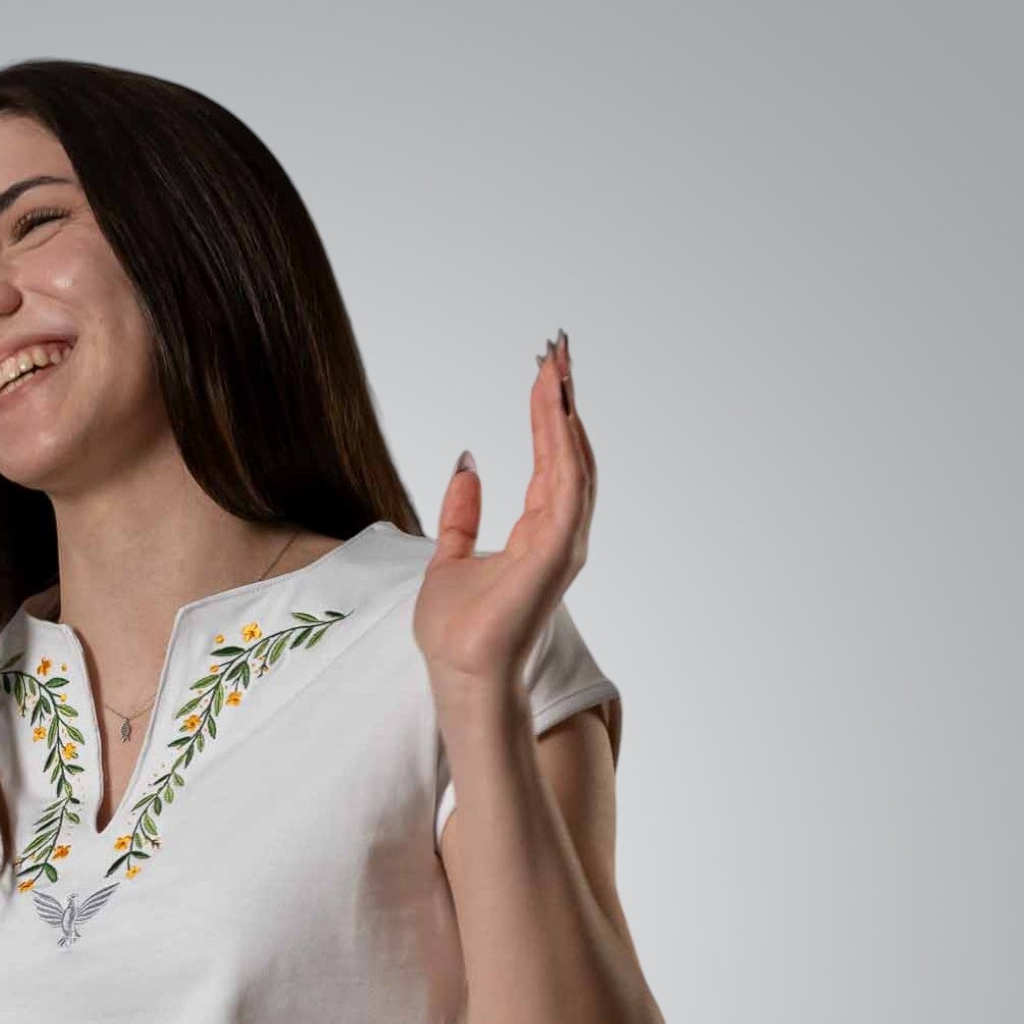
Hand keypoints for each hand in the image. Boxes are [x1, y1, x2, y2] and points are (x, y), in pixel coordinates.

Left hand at [413, 331, 595, 689]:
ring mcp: (563, 545)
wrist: (458, 672)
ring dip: (566, 414)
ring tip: (557, 367)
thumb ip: (461, 515)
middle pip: (569, 454)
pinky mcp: (556, 553)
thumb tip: (466, 465)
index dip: (547, 416)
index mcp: (536, 534)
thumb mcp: (450, 558)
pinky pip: (565, 488)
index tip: (544, 371)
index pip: (548, 462)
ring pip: (573, 463)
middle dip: (563, 401)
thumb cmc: (457, 633)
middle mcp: (559, 536)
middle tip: (557, 351)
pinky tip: (558, 411)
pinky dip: (563, 447)